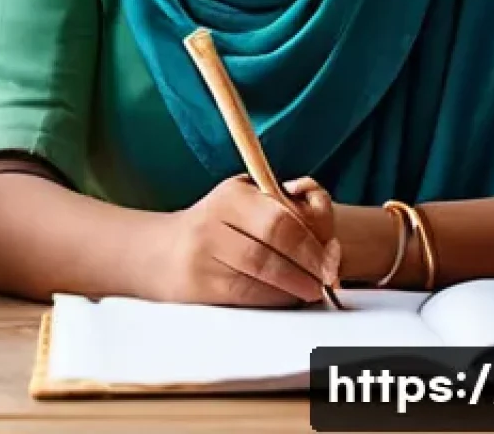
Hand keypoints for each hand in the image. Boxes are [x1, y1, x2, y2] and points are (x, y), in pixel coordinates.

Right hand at [155, 174, 340, 307]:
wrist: (162, 252)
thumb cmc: (218, 225)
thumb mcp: (245, 200)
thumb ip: (284, 203)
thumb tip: (324, 223)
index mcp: (231, 195)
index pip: (280, 219)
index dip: (312, 242)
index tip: (331, 256)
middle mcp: (212, 222)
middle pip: (271, 248)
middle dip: (307, 267)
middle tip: (325, 278)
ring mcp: (203, 256)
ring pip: (260, 276)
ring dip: (294, 287)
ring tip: (309, 289)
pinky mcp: (200, 286)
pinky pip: (247, 296)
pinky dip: (274, 299)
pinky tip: (285, 296)